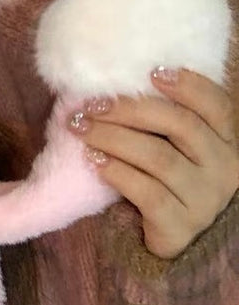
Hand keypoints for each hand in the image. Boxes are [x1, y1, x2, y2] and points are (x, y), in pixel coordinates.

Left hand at [68, 68, 238, 258]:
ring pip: (159, 158)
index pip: (216, 105)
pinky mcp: (181, 226)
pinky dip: (117, 171)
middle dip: (130, 109)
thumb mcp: (170, 141)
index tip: (150, 72)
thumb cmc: (162, 173)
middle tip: (92, 104)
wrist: (166, 231)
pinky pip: (148, 193)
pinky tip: (93, 160)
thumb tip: (112, 79)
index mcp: (224, 139)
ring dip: (113, 137)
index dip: (188, 85)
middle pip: (181, 126)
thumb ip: (158, 114)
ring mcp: (205, 199)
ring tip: (81, 127)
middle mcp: (223, 168)